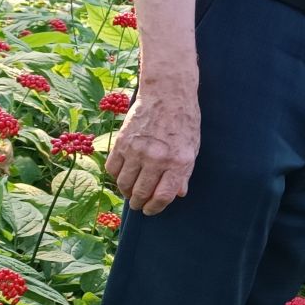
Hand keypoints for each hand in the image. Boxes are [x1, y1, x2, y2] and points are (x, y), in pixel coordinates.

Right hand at [105, 86, 200, 215]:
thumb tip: (178, 194)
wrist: (167, 93)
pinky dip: (116, 176)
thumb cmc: (184, 120)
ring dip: (126, 192)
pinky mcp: (121, 142)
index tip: (152, 210)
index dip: (156, 208)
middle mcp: (156, 158)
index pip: (163, 196)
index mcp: (178, 161)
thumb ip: (184, 172)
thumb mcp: (193, 147)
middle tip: (139, 204)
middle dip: (139, 203)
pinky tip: (123, 176)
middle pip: (141, 193)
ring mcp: (136, 150)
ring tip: (130, 192)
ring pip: (124, 183)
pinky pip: (112, 168)